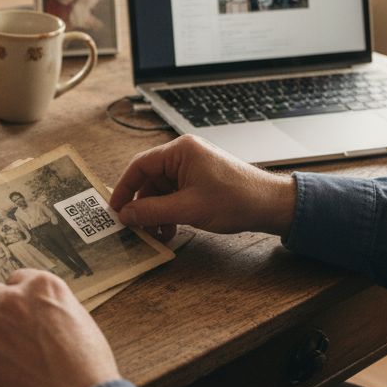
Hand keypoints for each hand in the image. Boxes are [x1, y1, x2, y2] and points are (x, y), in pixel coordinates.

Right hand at [109, 134, 296, 237]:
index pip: (140, 166)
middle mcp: (185, 155)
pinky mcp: (200, 182)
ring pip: (161, 191)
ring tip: (154, 234)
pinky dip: (169, 213)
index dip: (124, 188)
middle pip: (149, 180)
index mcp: (180, 151)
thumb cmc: (236, 199)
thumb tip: (125, 215)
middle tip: (134, 227)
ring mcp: (193, 168)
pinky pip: (175, 196)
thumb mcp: (188, 209)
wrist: (270, 205)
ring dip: (156, 213)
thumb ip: (152, 212)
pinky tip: (169, 231)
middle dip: (142, 206)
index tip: (115, 209)